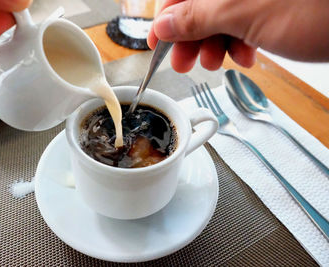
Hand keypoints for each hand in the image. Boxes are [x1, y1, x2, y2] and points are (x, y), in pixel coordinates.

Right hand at [148, 0, 328, 72]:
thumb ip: (195, 18)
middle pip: (198, 7)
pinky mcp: (269, 7)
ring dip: (214, 45)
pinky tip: (245, 55)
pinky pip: (241, 24)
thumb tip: (163, 25)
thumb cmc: (313, 8)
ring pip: (219, 19)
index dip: (165, 19)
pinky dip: (238, 44)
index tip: (157, 43)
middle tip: (185, 63)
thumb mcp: (241, 13)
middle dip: (190, 38)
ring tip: (218, 61)